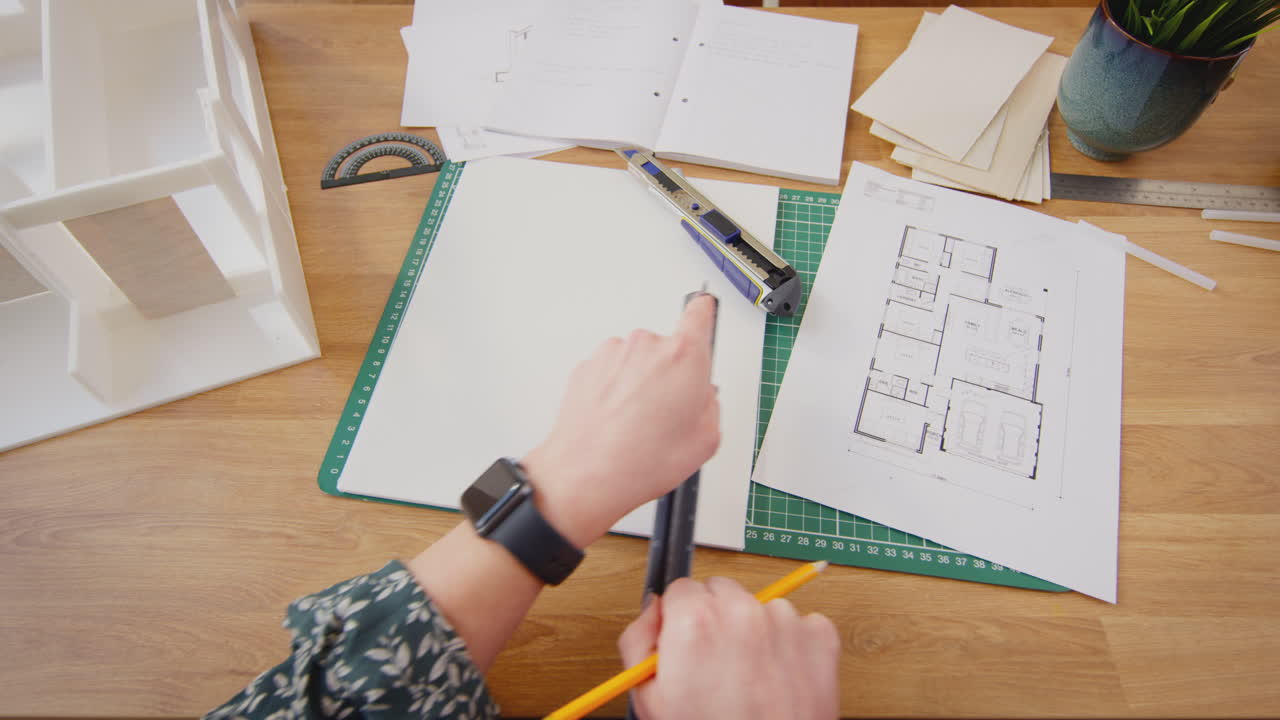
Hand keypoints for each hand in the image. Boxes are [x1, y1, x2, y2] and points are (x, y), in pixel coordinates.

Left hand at [522, 294, 719, 547]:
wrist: (584, 476)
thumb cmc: (639, 461)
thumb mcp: (705, 440)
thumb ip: (711, 405)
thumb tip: (703, 397)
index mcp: (683, 355)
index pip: (700, 312)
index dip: (704, 314)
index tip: (704, 313)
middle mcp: (646, 345)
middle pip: (668, 349)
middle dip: (670, 375)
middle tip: (668, 414)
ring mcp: (612, 353)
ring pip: (637, 362)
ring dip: (639, 384)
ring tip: (638, 425)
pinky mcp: (587, 366)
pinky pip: (611, 373)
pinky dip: (615, 391)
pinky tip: (617, 423)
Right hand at [618, 576, 839, 719]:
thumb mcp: (650, 698)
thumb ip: (639, 640)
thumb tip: (652, 611)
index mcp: (695, 620)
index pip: (681, 589)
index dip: (680, 620)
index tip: (687, 642)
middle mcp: (741, 612)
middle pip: (721, 591)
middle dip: (716, 618)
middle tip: (717, 662)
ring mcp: (785, 621)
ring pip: (760, 606)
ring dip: (754, 631)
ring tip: (750, 677)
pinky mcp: (820, 637)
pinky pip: (799, 625)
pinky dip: (790, 645)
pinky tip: (778, 677)